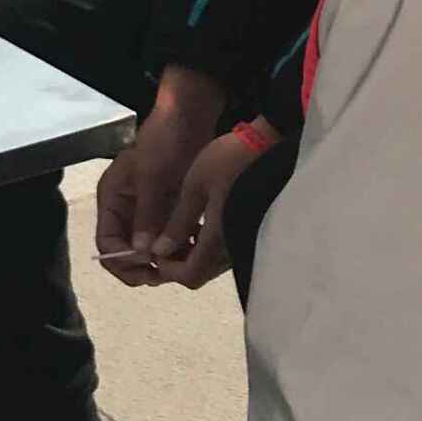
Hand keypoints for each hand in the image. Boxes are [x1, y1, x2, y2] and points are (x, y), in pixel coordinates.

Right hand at [92, 81, 222, 286]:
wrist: (190, 117)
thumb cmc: (164, 141)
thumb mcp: (152, 176)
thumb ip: (146, 214)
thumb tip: (141, 253)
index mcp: (112, 200)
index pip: (107, 243)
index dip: (123, 259)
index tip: (148, 264)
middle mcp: (126, 210)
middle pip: (126, 252)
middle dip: (142, 266)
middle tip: (167, 273)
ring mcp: (148, 212)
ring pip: (149, 249)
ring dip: (163, 260)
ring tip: (184, 263)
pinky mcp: (168, 211)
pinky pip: (168, 239)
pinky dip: (179, 247)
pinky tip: (195, 248)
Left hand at [154, 124, 275, 288]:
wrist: (267, 145)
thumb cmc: (228, 162)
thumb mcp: (195, 187)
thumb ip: (178, 223)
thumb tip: (158, 252)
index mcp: (218, 240)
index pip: (189, 276)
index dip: (167, 269)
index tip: (154, 249)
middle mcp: (232, 249)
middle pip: (200, 274)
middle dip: (177, 263)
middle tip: (162, 239)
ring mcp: (243, 242)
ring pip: (211, 264)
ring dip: (191, 254)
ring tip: (177, 229)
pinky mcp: (250, 232)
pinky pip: (223, 252)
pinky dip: (206, 246)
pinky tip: (199, 223)